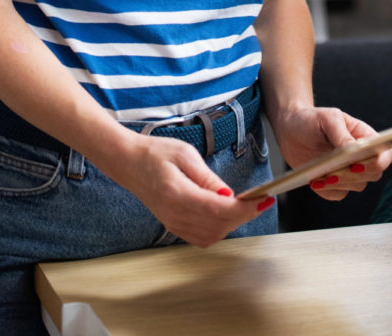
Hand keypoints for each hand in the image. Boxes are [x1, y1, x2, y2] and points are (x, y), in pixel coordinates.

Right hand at [110, 132, 271, 246]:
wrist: (128, 162)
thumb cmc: (154, 153)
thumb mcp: (185, 155)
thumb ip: (208, 178)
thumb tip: (230, 195)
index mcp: (177, 194)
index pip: (219, 210)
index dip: (245, 208)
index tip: (263, 200)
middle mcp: (175, 215)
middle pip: (219, 225)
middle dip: (244, 214)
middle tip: (259, 199)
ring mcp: (173, 224)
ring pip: (212, 235)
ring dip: (233, 222)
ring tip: (244, 204)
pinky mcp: (174, 226)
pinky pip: (202, 236)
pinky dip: (219, 228)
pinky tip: (226, 213)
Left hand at [267, 104, 391, 201]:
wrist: (291, 130)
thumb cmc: (312, 119)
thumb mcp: (328, 119)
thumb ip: (341, 134)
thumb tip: (354, 151)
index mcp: (366, 138)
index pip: (386, 154)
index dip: (377, 163)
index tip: (356, 163)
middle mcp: (362, 156)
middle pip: (374, 174)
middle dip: (354, 175)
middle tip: (332, 173)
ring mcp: (350, 171)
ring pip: (357, 186)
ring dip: (340, 184)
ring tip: (320, 177)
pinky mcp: (336, 183)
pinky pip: (338, 194)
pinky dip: (328, 191)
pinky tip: (315, 182)